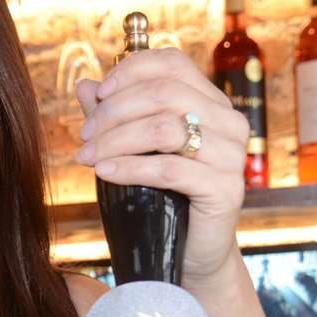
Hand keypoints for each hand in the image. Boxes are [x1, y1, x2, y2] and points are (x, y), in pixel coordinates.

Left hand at [74, 47, 249, 285]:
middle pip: (164, 93)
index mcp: (211, 103)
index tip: (99, 95)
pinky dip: (130, 168)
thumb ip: (115, 116)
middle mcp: (229, 122)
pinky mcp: (225, 189)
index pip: (173, 63)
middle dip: (114, 111)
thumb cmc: (163, 198)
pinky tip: (104, 173)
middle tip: (84, 136)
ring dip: (116, 140)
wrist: (192, 253)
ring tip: (88, 157)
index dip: (131, 71)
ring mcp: (232, 155)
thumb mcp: (135, 151)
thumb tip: (84, 85)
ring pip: (164, 128)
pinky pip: (169, 168)